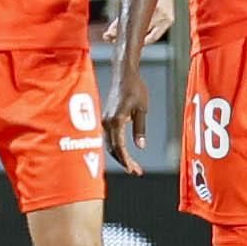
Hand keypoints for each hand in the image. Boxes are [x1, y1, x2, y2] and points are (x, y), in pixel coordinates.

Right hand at [102, 53, 149, 173]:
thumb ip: (140, 129)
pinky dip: (116, 148)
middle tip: (136, 171)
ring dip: (120, 156)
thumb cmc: (135, 88)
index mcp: (115, 120)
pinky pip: (109, 138)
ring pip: (110, 145)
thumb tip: (141, 146)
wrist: (124, 73)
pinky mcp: (105, 118)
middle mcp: (107, 122)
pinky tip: (124, 153)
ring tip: (133, 166)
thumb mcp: (142, 109)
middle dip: (124, 162)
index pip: (119, 147)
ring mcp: (104, 120)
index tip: (133, 170)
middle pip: (113, 149)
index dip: (126, 161)